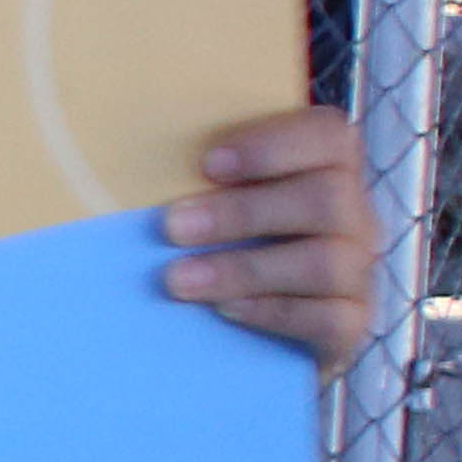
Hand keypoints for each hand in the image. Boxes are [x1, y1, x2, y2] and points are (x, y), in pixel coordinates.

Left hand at [160, 108, 379, 363]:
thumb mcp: (210, 195)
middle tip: (172, 226)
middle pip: (325, 199)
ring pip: (326, 262)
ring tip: (178, 279)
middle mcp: (353, 213)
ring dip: (244, 268)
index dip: (273, 144)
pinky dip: (272, 311)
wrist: (252, 326)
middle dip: (243, 212)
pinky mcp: (352, 322)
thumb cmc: (219, 237)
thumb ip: (192, 172)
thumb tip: (103, 149)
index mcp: (326, 166)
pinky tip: (224, 310)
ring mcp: (358, 269)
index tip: (207, 163)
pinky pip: (329, 318)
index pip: (328, 135)